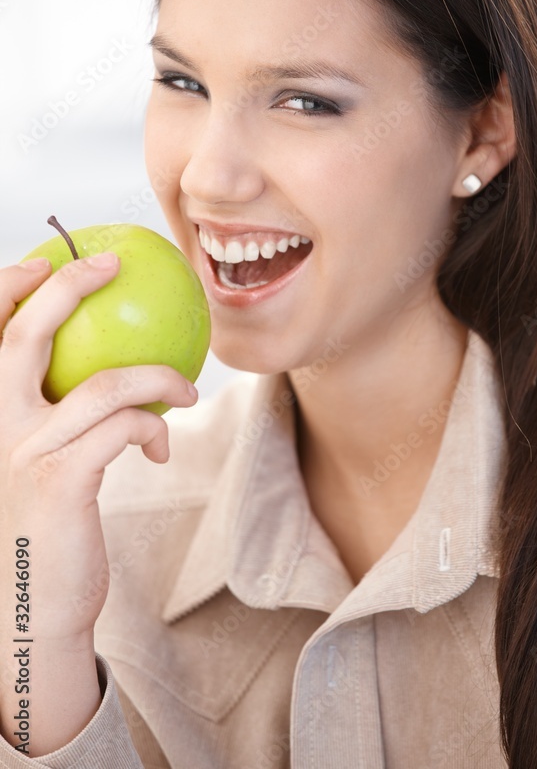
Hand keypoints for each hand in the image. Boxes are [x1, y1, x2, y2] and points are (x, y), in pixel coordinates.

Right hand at [0, 253, 197, 643]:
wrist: (31, 604)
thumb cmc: (45, 522)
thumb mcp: (40, 457)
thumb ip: (56, 412)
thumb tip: (114, 363)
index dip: (5, 287)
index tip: (43, 261)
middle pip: (24, 336)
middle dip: (69, 287)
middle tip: (114, 264)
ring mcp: (23, 450)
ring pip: (103, 384)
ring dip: (159, 378)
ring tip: (188, 390)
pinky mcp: (60, 480)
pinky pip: (126, 426)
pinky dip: (155, 425)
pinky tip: (161, 446)